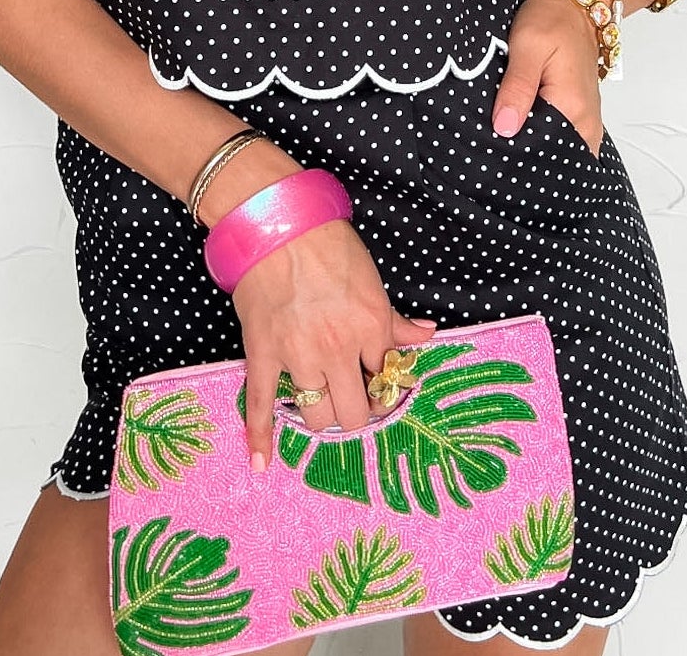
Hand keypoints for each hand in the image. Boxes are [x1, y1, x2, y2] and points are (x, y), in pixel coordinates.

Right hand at [231, 215, 437, 471]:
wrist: (277, 224)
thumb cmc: (328, 244)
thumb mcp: (371, 280)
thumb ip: (394, 318)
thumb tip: (425, 336)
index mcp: (371, 328)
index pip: (387, 381)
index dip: (384, 385)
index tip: (377, 382)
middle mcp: (339, 350)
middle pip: (355, 413)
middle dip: (357, 410)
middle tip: (352, 396)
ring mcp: (299, 356)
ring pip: (317, 415)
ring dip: (321, 414)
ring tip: (322, 400)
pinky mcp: (264, 354)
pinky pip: (260, 403)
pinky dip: (261, 436)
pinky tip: (263, 462)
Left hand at [492, 0, 603, 157]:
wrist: (577, 7)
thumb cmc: (554, 20)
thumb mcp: (527, 46)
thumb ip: (517, 88)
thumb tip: (504, 127)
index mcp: (572, 108)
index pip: (538, 151)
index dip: (510, 149)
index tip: (487, 142)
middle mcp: (584, 122)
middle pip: (547, 155)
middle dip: (518, 150)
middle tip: (491, 135)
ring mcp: (585, 122)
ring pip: (552, 150)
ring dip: (528, 142)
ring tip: (503, 127)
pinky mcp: (580, 117)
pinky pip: (559, 139)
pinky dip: (538, 134)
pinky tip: (519, 123)